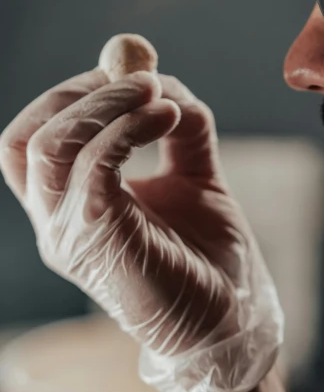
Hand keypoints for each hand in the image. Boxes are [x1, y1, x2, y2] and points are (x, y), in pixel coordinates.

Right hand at [0, 69, 282, 391]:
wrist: (230, 317)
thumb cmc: (208, 255)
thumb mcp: (193, 178)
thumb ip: (179, 131)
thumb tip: (166, 80)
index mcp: (68, 209)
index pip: (30, 141)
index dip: (69, 97)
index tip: (125, 73)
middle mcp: (54, 224)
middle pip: (26, 138)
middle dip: (82, 92)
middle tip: (141, 75)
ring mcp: (68, 236)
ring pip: (52, 146)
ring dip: (107, 103)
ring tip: (159, 92)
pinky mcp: (97, 241)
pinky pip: (92, 166)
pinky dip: (127, 128)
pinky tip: (168, 118)